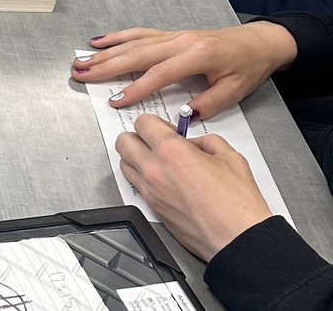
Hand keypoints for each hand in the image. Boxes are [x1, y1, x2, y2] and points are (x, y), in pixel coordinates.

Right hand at [72, 23, 297, 119]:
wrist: (258, 42)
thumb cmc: (247, 67)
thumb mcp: (234, 91)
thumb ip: (207, 104)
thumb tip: (181, 117)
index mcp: (196, 56)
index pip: (158, 74)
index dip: (134, 88)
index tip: (114, 101)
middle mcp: (179, 42)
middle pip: (136, 54)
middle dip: (105, 65)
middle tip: (81, 74)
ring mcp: (172, 35)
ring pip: (132, 43)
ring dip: (105, 52)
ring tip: (81, 60)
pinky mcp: (169, 34)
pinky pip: (139, 34)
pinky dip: (117, 37)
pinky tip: (99, 41)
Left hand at [116, 114, 271, 260]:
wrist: (240, 241)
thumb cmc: (238, 206)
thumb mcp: (230, 157)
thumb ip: (206, 141)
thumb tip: (194, 142)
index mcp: (171, 151)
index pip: (143, 122)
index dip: (156, 123)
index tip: (168, 130)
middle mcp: (154, 170)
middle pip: (124, 141)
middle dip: (138, 137)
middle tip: (156, 142)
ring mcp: (150, 192)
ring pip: (124, 164)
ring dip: (137, 158)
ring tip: (158, 161)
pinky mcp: (153, 210)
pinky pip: (136, 186)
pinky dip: (143, 179)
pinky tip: (164, 181)